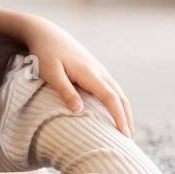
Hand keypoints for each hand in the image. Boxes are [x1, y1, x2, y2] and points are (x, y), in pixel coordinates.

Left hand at [23, 17, 133, 136]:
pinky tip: (114, 112)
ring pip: (118, 92)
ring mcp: (99, 69)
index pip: (110, 98)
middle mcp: (99, 71)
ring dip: (124, 111)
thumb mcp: (50, 72)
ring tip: (125, 130)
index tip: (124, 135)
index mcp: (89, 73)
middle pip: (120, 97)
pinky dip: (117, 102)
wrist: (46, 32)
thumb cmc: (45, 53)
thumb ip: (64, 90)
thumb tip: (78, 111)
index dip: (119, 117)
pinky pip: (111, 88)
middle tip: (129, 140)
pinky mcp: (95, 69)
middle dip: (126, 118)